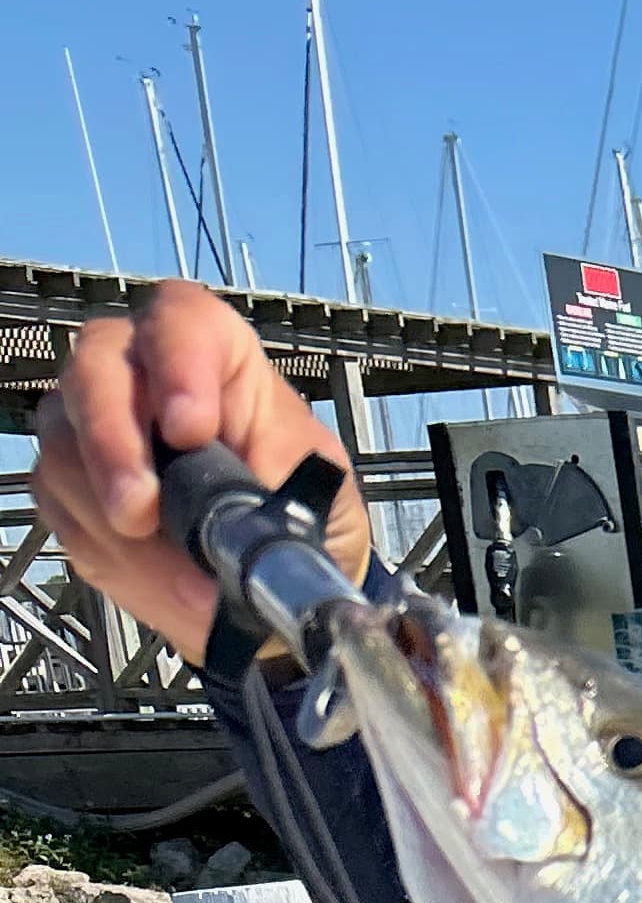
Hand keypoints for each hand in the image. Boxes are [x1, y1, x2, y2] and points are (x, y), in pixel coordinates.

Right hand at [32, 279, 369, 666]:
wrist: (282, 581)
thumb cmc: (303, 513)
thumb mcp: (321, 496)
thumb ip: (283, 487)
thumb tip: (247, 513)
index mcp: (218, 356)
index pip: (183, 321)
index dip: (178, 365)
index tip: (190, 429)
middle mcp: (142, 374)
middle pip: (95, 369)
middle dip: (113, 443)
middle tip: (138, 512)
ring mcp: (95, 425)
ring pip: (65, 444)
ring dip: (110, 518)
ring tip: (176, 579)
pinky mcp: (72, 485)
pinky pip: (60, 505)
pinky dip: (105, 551)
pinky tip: (152, 579)